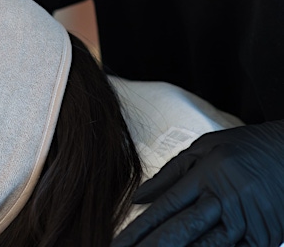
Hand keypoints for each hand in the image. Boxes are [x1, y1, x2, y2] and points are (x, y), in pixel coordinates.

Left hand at [112, 120, 283, 245]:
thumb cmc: (245, 147)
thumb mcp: (204, 148)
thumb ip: (169, 175)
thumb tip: (136, 200)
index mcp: (207, 176)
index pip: (165, 208)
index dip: (138, 230)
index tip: (118, 245)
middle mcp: (226, 200)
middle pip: (182, 231)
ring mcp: (249, 221)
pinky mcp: (266, 236)